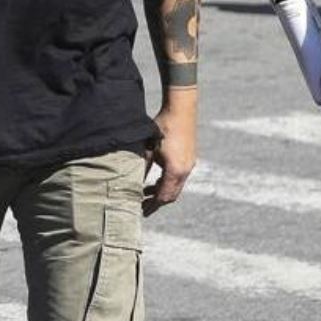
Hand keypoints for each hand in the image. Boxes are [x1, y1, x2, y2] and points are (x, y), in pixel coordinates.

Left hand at [144, 91, 197, 216]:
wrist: (181, 108)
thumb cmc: (162, 127)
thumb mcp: (148, 149)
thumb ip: (141, 167)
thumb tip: (131, 182)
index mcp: (175, 171)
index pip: (163, 196)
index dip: (152, 205)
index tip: (141, 212)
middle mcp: (185, 170)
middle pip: (171, 195)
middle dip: (157, 202)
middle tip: (142, 206)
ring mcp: (189, 164)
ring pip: (175, 186)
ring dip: (162, 191)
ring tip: (146, 192)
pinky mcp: (189, 157)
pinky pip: (179, 177)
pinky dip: (167, 182)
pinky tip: (156, 178)